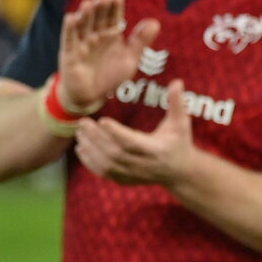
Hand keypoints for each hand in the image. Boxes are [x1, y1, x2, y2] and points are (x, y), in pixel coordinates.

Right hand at [58, 0, 159, 109]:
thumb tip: (155, 22)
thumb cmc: (111, 76)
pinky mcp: (69, 54)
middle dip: (100, 8)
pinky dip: (69, 29)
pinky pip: (69, 40)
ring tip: (89, 3)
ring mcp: (81, 43)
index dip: (114, 8)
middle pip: (97, 19)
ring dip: (85, 15)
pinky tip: (71, 17)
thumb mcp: (130, 59)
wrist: (91, 96)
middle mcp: (95, 36)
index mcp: (110, 35)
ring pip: (83, 26)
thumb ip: (141, 42)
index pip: (113, 18)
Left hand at [75, 79, 196, 186]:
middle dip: (96, 138)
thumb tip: (177, 81)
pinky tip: (81, 149)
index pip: (132, 143)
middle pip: (114, 153)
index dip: (116, 133)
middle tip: (83, 122)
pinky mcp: (125, 180)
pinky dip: (90, 162)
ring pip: (106, 164)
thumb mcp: (181, 122)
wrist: (180, 172)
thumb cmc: (180, 142)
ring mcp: (133, 174)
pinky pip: (104, 173)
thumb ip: (177, 103)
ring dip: (90, 149)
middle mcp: (143, 164)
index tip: (102, 120)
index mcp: (156, 149)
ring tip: (80, 132)